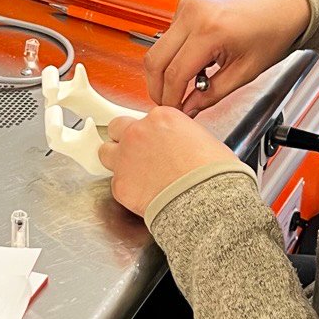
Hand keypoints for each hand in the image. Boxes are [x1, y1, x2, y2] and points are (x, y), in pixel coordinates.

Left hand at [97, 106, 240, 216]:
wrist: (205, 201)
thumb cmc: (212, 174)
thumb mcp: (202, 139)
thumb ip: (180, 135)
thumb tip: (177, 144)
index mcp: (161, 118)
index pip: (145, 118)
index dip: (150, 132)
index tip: (155, 142)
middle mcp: (138, 132)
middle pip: (117, 128)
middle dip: (125, 138)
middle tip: (138, 152)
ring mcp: (125, 158)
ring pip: (106, 152)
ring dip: (116, 160)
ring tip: (133, 172)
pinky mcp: (120, 184)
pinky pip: (115, 183)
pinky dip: (127, 189)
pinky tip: (143, 194)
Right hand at [145, 0, 311, 114]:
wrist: (283, 1)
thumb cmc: (273, 30)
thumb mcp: (246, 71)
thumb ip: (213, 94)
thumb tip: (190, 107)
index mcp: (210, 30)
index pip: (175, 74)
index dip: (171, 99)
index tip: (175, 111)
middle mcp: (193, 13)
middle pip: (155, 60)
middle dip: (158, 88)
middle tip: (170, 103)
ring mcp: (187, 5)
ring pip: (158, 48)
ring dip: (167, 70)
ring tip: (191, 82)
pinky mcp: (186, 3)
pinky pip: (168, 35)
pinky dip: (175, 54)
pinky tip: (196, 61)